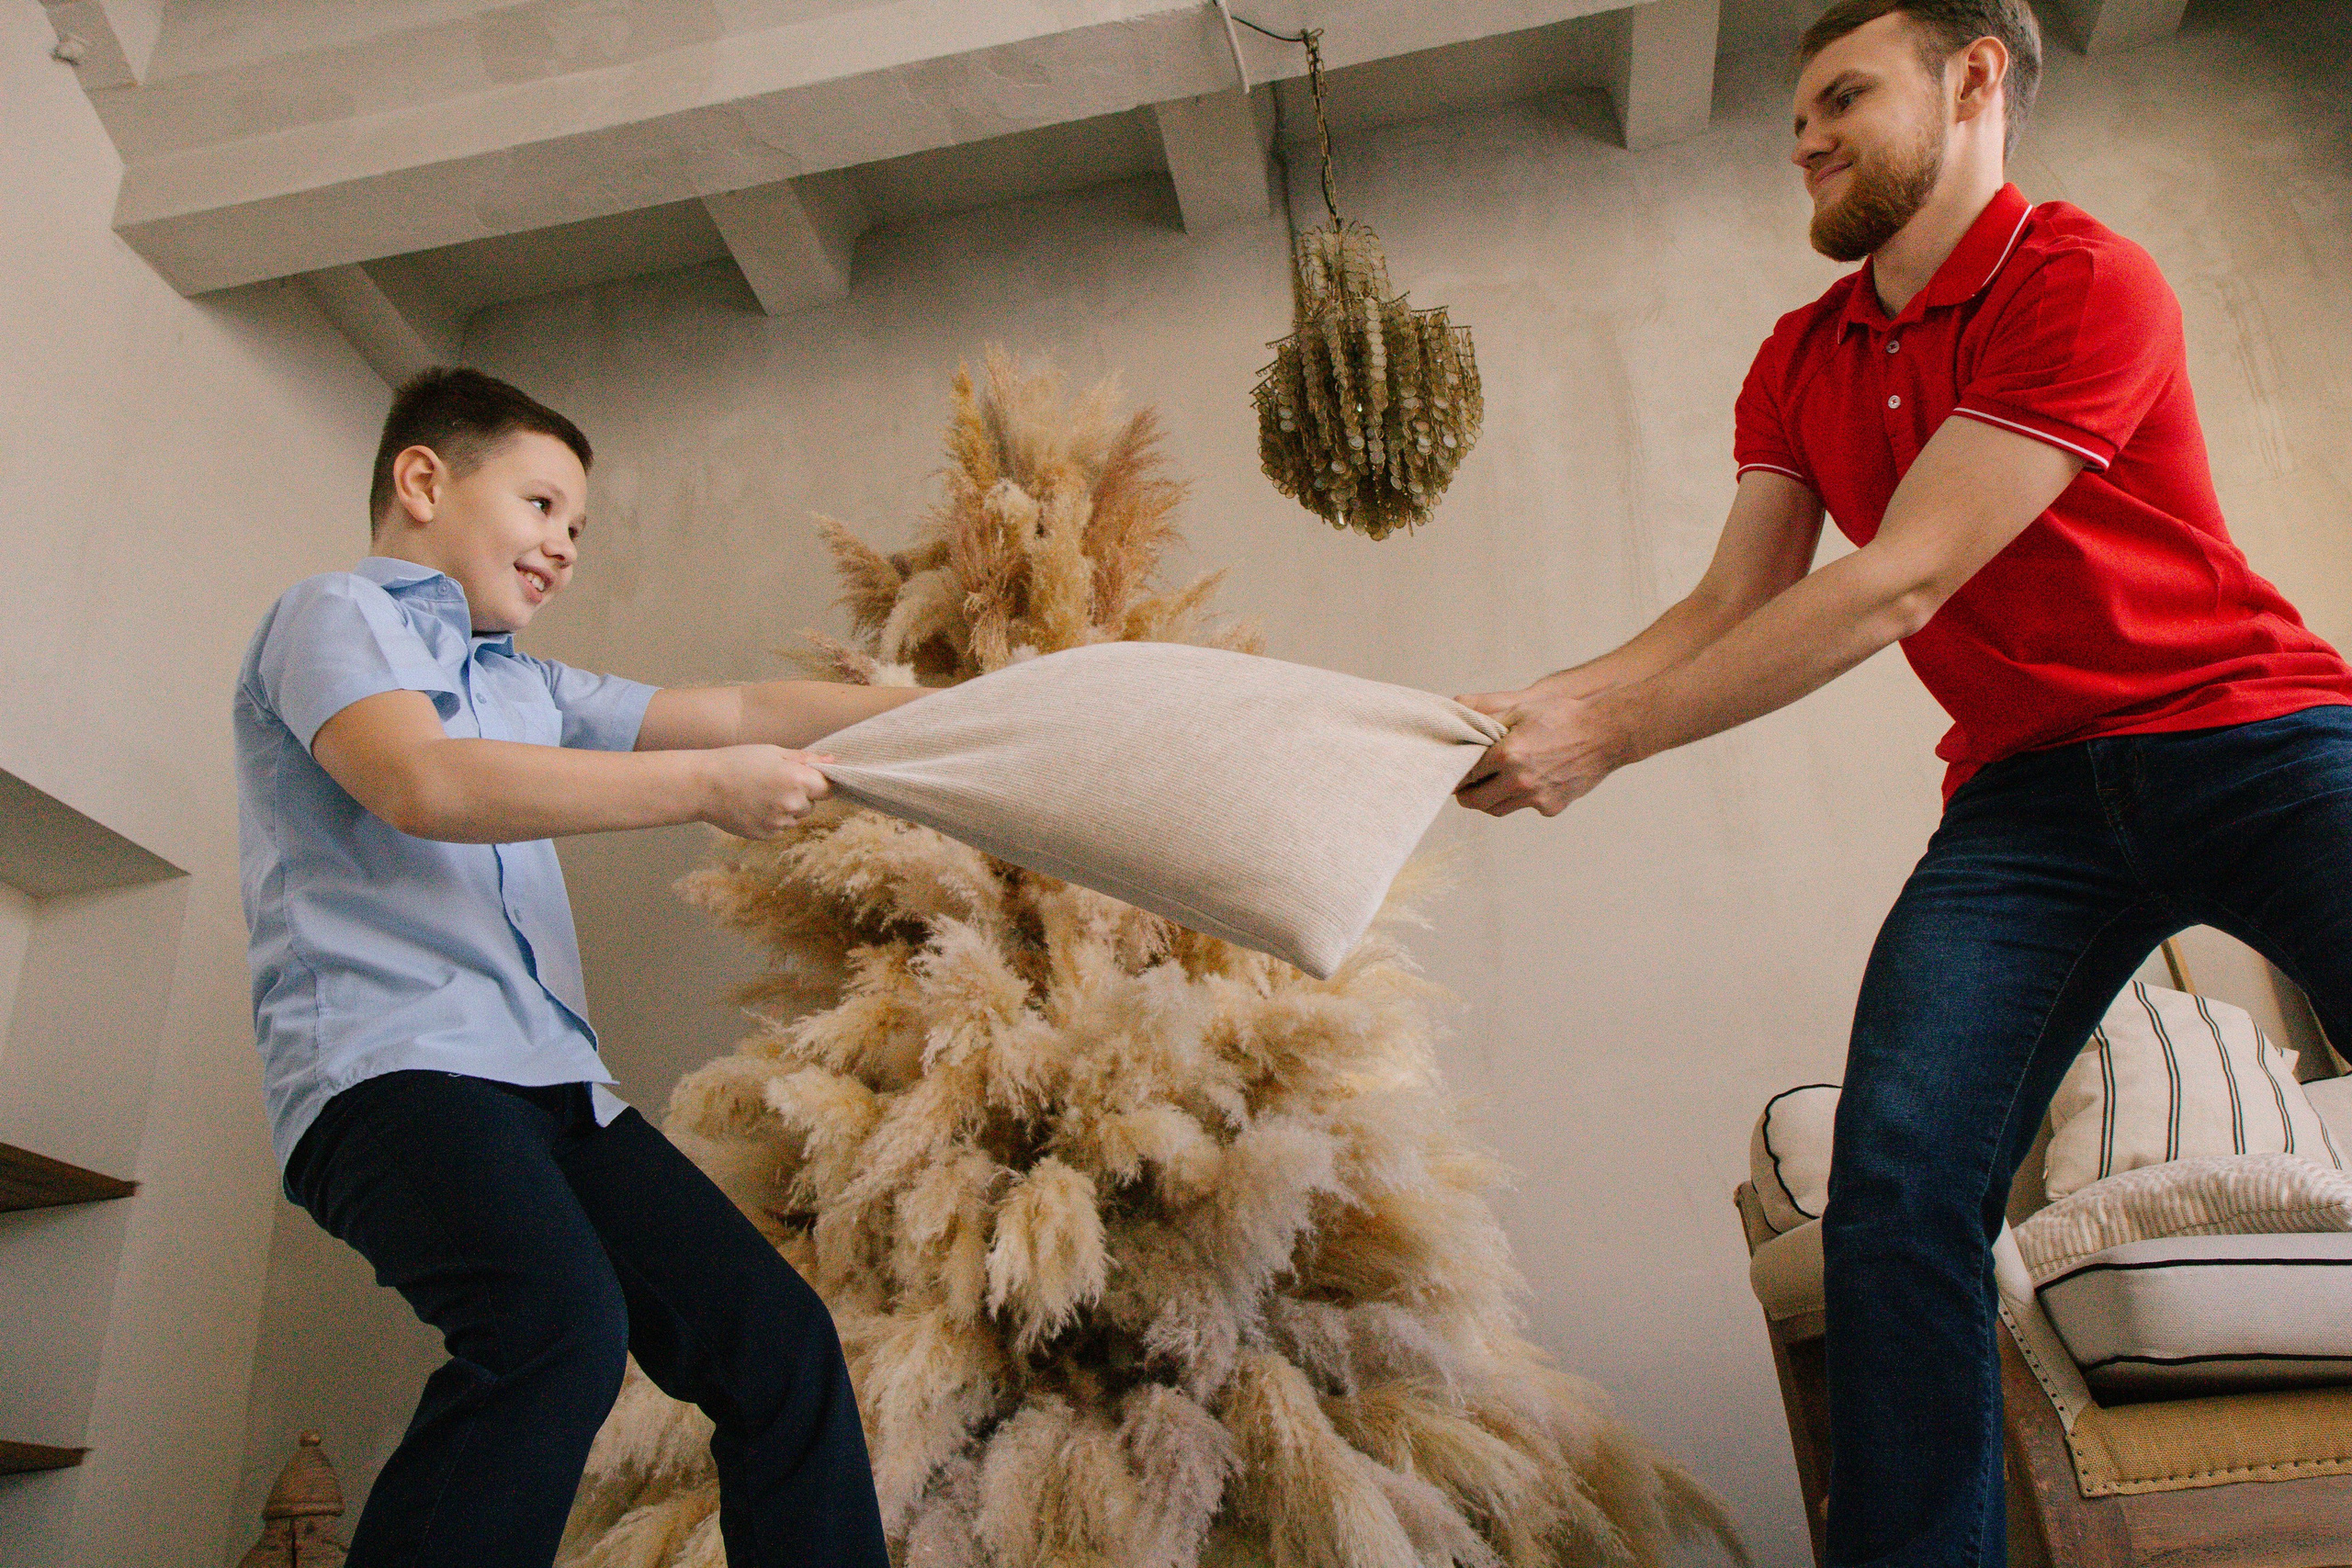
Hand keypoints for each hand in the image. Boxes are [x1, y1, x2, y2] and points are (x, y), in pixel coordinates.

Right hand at [698, 746, 834, 838]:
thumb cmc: (737, 762)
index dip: (819, 783)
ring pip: (795, 818)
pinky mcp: (766, 835)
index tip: (808, 778)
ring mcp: (778, 823)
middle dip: (800, 795)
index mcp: (797, 779)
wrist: (702, 786)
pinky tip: (752, 806)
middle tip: (773, 782)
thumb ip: (805, 759)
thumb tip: (832, 760)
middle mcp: (791, 804)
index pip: (828, 788)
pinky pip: (779, 828)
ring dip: (785, 809)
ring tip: (759, 794)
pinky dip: (771, 819)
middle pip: (811, 805)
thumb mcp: (773, 752)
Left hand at [1453, 687, 1631, 816]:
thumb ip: (1484, 717)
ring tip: (1491, 784)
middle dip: (1466, 793)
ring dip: (1489, 799)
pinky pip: (1524, 808)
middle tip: (1465, 785)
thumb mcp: (1520, 708)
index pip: (1466, 774)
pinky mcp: (1551, 807)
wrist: (1605, 732)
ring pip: (1497, 809)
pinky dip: (1519, 798)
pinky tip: (1525, 782)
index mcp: (1507, 755)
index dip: (1457, 773)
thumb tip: (1457, 721)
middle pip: (1475, 801)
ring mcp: (1536, 798)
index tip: (1454, 772)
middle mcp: (1519, 781)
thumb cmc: (1563, 716)